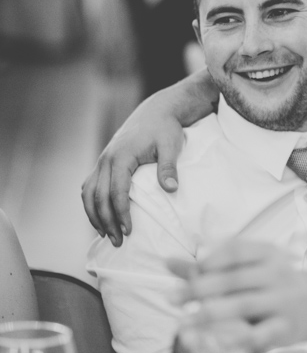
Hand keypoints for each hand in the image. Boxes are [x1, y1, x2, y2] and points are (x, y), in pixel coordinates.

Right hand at [81, 100, 184, 245]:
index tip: (129, 232)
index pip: (117, 192)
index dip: (121, 214)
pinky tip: (98, 216)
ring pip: (88, 192)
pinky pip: (90, 185)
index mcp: (121, 157)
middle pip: (98, 197)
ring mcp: (102, 160)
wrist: (157, 111)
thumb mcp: (171, 146)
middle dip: (106, 221)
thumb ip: (168, 168)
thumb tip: (171, 190)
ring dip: (95, 215)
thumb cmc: (166, 129)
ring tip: (105, 234)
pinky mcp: (104, 161)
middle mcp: (106, 159)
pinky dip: (91, 203)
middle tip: (118, 242)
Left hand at [169, 242, 306, 349]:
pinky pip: (259, 335)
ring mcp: (283, 301)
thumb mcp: (248, 269)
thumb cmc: (271, 285)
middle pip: (234, 279)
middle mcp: (277, 274)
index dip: (210, 259)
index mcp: (268, 254)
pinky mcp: (285, 328)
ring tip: (181, 326)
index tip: (189, 270)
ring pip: (243, 306)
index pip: (237, 250)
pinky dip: (236, 341)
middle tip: (170, 299)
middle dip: (199, 289)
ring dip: (209, 316)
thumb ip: (209, 267)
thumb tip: (167, 262)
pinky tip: (214, 345)